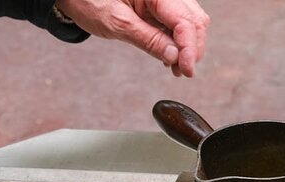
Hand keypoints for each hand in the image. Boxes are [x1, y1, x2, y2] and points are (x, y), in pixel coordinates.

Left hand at [56, 0, 209, 76]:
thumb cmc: (89, 0)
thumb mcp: (117, 24)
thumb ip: (148, 39)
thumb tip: (173, 56)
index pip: (185, 20)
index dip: (189, 48)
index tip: (186, 70)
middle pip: (194, 19)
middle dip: (193, 48)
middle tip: (183, 71)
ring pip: (189, 22)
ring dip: (187, 47)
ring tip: (176, 68)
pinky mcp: (156, 7)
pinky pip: (175, 23)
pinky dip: (177, 42)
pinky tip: (170, 57)